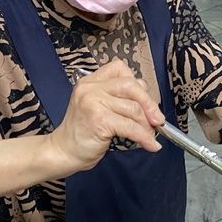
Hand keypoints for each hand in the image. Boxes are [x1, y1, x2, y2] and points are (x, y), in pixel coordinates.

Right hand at [48, 60, 164, 174]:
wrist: (63, 152)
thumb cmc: (83, 133)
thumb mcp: (99, 108)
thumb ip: (119, 99)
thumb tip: (149, 103)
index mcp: (91, 81)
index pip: (121, 70)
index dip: (138, 85)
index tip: (146, 102)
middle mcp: (90, 88)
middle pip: (131, 86)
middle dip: (149, 104)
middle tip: (158, 120)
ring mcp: (93, 102)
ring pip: (133, 108)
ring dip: (147, 125)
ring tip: (150, 136)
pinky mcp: (99, 120)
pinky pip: (131, 127)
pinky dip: (144, 137)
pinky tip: (150, 144)